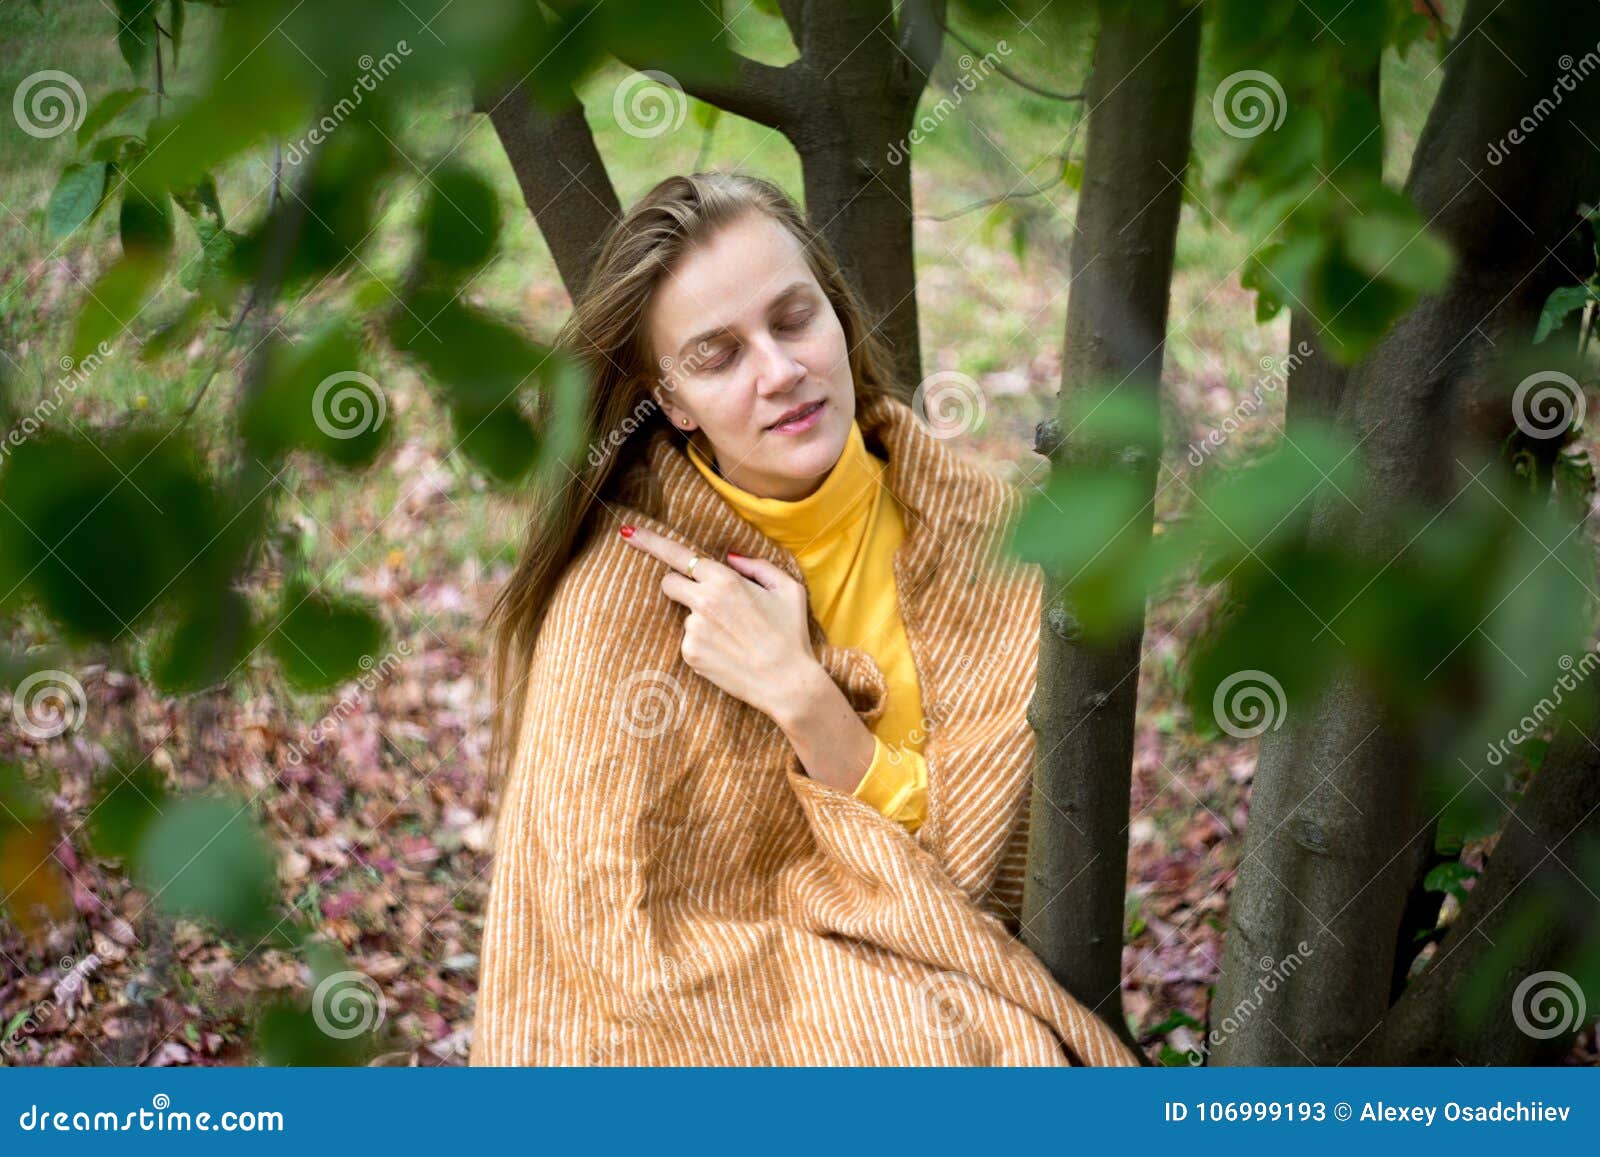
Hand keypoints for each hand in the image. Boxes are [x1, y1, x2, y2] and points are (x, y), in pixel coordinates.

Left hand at [619, 523, 817, 721]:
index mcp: (725, 581)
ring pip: (686, 615)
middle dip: (678, 584)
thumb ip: (757, 565)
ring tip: (735, 637)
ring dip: (702, 620)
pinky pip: (690, 640)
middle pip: (669, 582)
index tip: (627, 532)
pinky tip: (729, 653)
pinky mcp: (690, 655)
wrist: (786, 683)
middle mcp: (703, 603)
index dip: (650, 542)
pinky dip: (704, 644)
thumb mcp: (788, 589)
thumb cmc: (791, 634)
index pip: (677, 555)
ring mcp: (693, 631)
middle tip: (704, 597)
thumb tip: (730, 558)